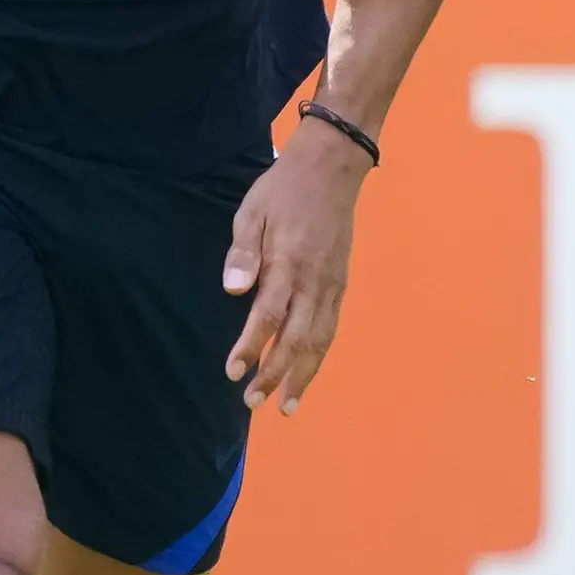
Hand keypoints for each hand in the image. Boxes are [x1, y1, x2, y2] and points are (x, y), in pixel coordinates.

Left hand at [222, 120, 373, 413]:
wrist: (332, 169)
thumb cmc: (282, 190)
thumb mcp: (252, 212)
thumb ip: (242, 253)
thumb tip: (233, 291)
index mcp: (288, 263)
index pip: (268, 316)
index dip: (251, 347)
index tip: (233, 372)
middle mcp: (314, 281)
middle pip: (296, 339)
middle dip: (275, 375)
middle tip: (253, 403)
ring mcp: (332, 286)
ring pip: (319, 341)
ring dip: (302, 376)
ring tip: (286, 405)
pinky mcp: (341, 285)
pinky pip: (331, 329)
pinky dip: (319, 356)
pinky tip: (307, 372)